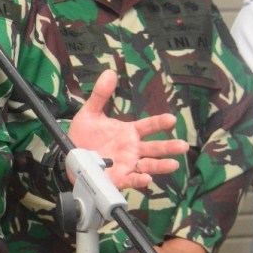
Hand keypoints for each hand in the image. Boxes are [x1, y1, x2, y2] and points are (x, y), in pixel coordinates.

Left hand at [67, 70, 188, 188]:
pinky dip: (140, 180)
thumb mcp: (90, 113)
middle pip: (155, 148)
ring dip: (161, 166)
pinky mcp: (119, 178)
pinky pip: (132, 180)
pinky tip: (146, 178)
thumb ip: (100, 95)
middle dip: (169, 147)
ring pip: (148, 165)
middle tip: (182, 146)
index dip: (159, 123)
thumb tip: (109, 72)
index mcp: (129, 132)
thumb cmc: (83, 135)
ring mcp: (127, 164)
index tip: (171, 118)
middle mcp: (132, 149)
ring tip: (173, 164)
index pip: (149, 126)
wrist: (69, 155)